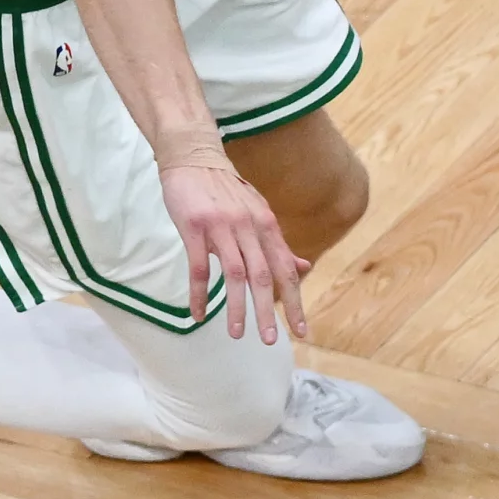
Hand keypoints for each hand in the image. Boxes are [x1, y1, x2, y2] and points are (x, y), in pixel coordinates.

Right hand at [158, 160, 309, 343]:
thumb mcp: (259, 214)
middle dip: (269, 311)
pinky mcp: (195, 228)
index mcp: (267, 226)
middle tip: (272, 340)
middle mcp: (249, 227)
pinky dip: (200, 295)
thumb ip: (278, 244)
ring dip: (237, 307)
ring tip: (237, 335)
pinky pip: (198, 268)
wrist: (194, 157)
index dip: (295, 301)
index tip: (302, 330)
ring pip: (234, 275)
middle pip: (264, 276)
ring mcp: (222, 227)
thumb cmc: (227, 191)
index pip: (286, 270)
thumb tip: (304, 268)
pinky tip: (199, 315)